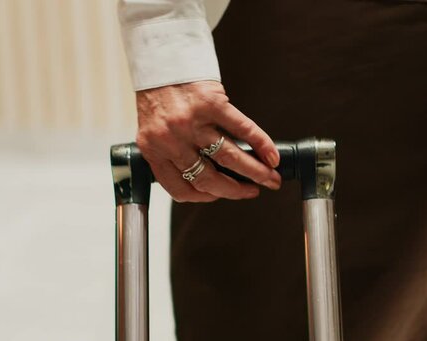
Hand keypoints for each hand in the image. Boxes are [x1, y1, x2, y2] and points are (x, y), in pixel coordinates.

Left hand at [135, 80, 280, 201]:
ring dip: (255, 172)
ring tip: (270, 178)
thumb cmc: (157, 93)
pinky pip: (242, 129)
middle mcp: (171, 140)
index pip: (181, 188)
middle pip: (210, 179)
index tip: (219, 196)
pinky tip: (272, 155)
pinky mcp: (211, 103)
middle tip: (252, 192)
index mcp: (154, 150)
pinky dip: (261, 144)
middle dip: (236, 191)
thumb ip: (170, 152)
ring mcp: (192, 122)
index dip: (205, 197)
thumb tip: (204, 173)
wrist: (159, 56)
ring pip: (230, 158)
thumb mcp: (154, 129)